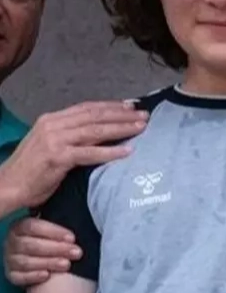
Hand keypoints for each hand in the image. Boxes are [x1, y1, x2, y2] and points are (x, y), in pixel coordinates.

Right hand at [0, 101, 146, 210]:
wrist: (7, 185)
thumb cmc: (32, 170)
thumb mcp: (51, 146)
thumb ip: (71, 136)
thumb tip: (99, 133)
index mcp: (52, 119)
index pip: (88, 108)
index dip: (111, 106)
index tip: (132, 106)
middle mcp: (53, 125)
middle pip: (95, 116)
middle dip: (122, 114)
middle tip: (145, 115)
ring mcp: (55, 140)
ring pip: (95, 130)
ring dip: (121, 128)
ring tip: (141, 128)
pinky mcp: (57, 157)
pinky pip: (89, 153)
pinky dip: (110, 151)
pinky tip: (127, 152)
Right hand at [4, 217, 79, 285]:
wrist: (45, 259)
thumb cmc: (52, 241)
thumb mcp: (54, 231)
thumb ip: (59, 228)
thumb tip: (75, 229)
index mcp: (21, 227)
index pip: (33, 226)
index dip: (53, 232)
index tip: (72, 238)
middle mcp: (12, 242)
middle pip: (31, 245)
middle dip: (56, 249)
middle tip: (77, 253)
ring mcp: (10, 259)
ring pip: (26, 262)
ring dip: (48, 263)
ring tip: (67, 264)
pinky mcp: (12, 275)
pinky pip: (19, 277)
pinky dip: (33, 276)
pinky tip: (47, 275)